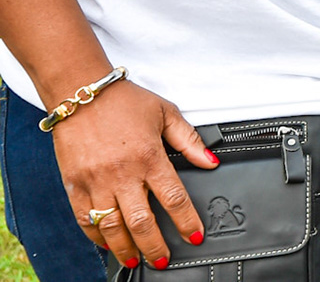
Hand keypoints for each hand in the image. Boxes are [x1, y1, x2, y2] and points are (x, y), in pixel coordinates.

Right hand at [51, 78, 216, 270]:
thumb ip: (190, 141)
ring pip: (111, 227)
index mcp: (149, 156)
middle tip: (163, 259)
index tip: (194, 236)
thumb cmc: (124, 101)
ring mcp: (96, 181)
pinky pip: (84, 219)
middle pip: (142, 221)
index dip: (186, 221)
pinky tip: (107, 245)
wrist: (81, 92)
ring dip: (125, 248)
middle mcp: (122, 173)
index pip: (174, 198)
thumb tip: (212, 162)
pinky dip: (96, 236)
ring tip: (136, 260)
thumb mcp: (166, 114)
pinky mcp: (74, 184)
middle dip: (155, 246)